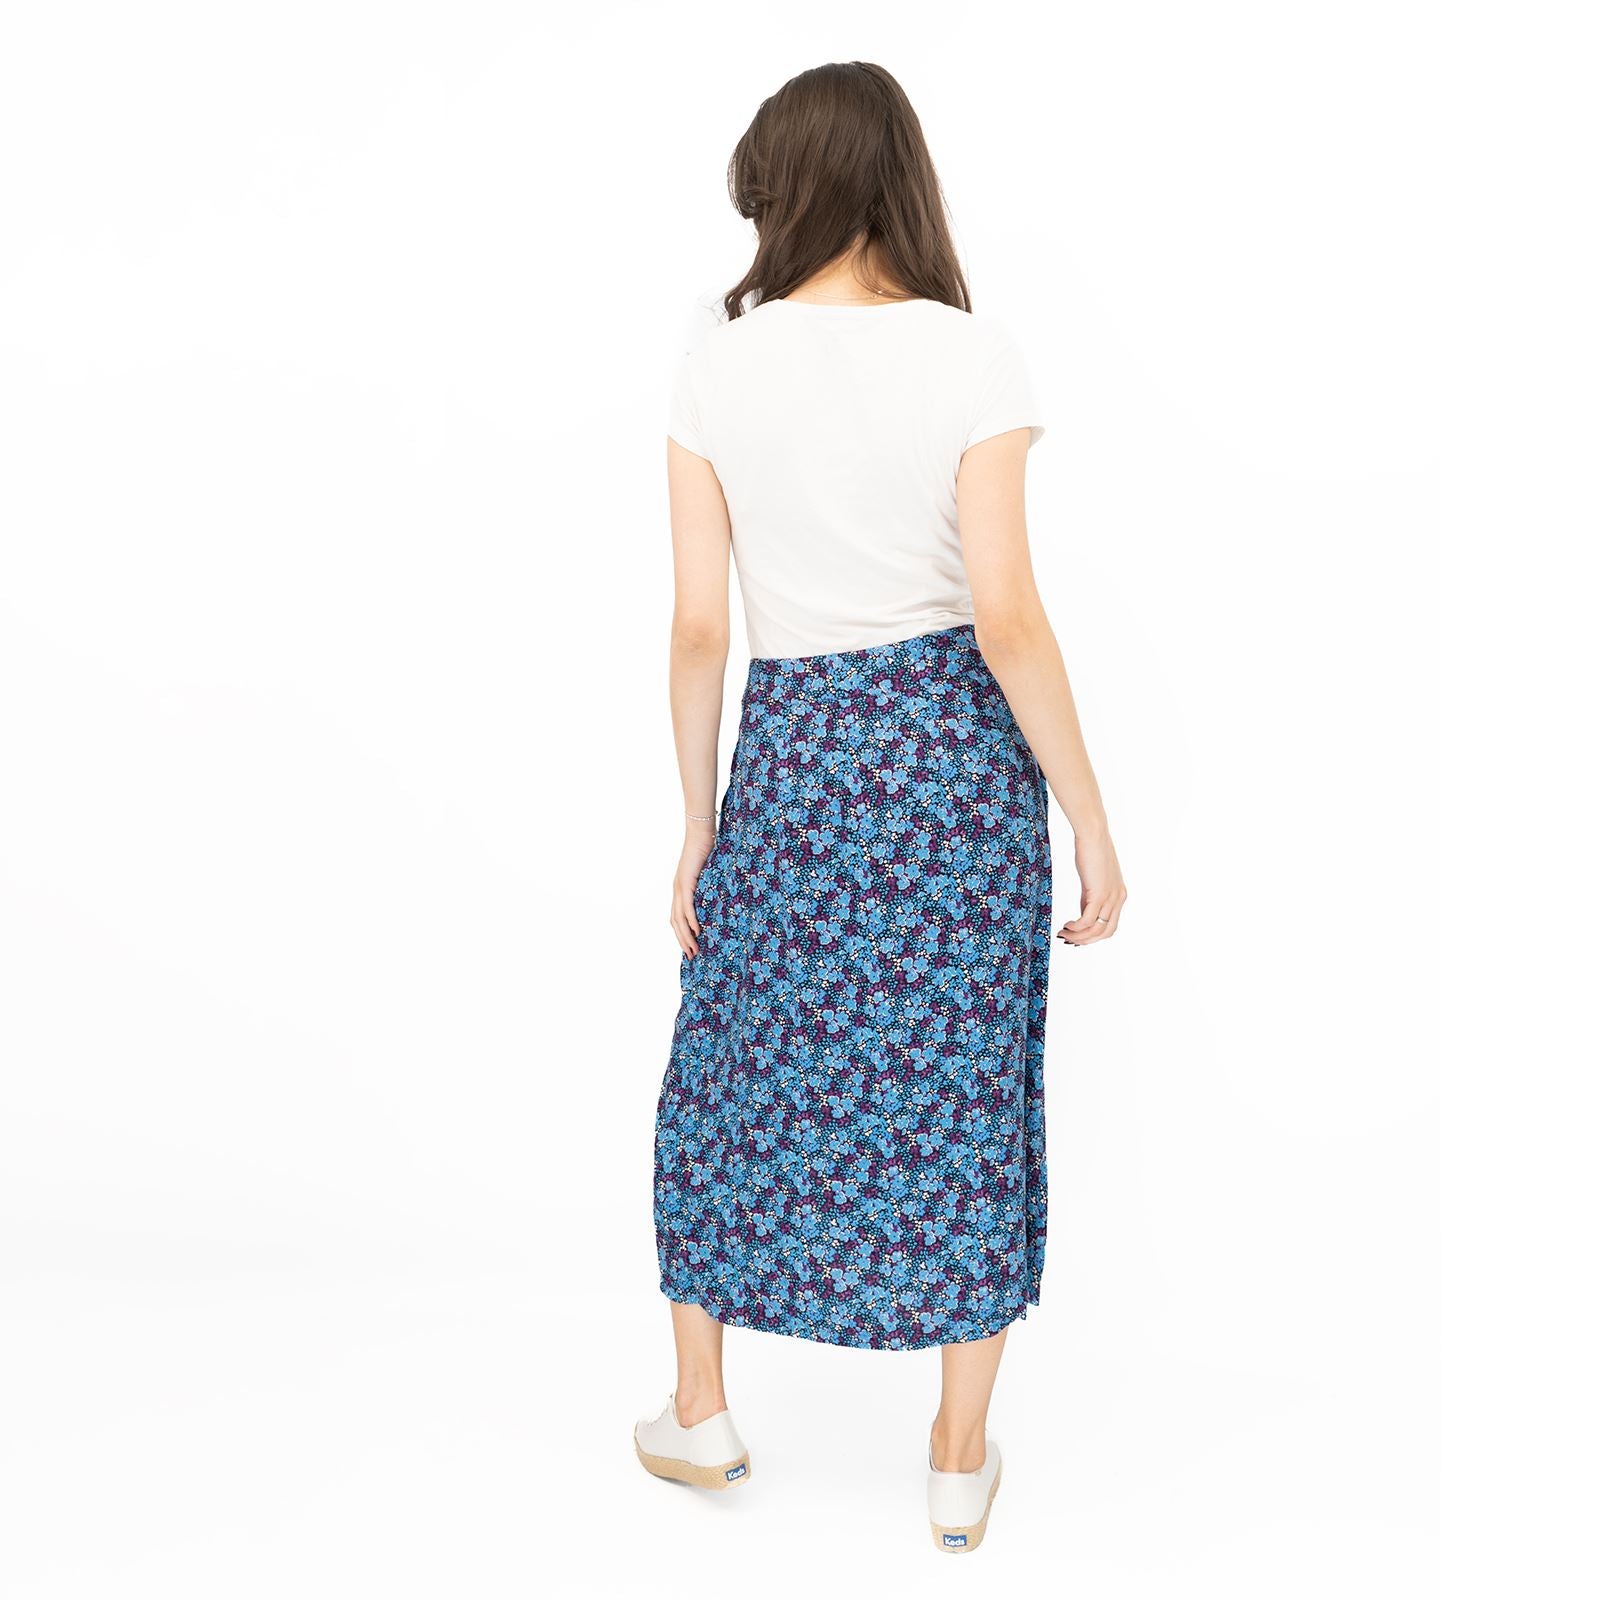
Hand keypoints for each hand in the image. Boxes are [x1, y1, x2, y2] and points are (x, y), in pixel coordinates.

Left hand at [670, 826, 716, 957]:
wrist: (701, 833)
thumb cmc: (707, 850)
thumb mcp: (709, 874)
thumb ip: (710, 887)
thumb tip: (722, 898)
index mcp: (681, 890)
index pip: (677, 918)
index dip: (681, 935)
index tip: (690, 948)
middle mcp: (677, 891)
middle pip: (675, 923)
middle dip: (683, 941)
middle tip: (692, 956)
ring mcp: (679, 887)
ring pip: (679, 918)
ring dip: (686, 936)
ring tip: (694, 949)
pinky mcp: (686, 883)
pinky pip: (687, 906)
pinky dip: (691, 920)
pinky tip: (697, 931)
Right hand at [1059, 829, 1126, 944]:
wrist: (1093, 834)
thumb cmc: (1090, 852)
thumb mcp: (1092, 880)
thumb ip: (1089, 898)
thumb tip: (1082, 915)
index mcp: (1119, 896)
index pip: (1110, 926)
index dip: (1093, 936)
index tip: (1076, 937)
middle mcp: (1119, 899)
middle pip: (1106, 933)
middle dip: (1086, 940)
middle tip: (1068, 939)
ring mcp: (1111, 897)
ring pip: (1097, 930)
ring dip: (1079, 936)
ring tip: (1063, 933)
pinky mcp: (1099, 893)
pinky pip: (1088, 920)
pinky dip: (1076, 927)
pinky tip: (1066, 925)